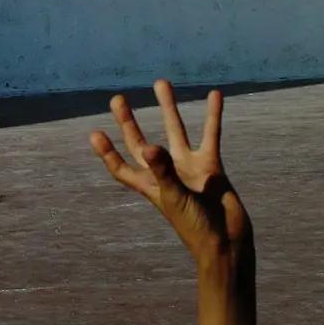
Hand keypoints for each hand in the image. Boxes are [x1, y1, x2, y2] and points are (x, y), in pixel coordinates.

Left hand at [90, 80, 249, 260]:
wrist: (227, 241)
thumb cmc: (195, 227)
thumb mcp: (174, 199)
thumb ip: (163, 172)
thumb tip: (149, 146)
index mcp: (149, 186)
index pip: (121, 168)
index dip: (108, 153)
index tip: (95, 133)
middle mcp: (165, 173)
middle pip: (141, 144)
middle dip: (129, 123)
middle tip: (117, 99)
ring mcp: (188, 168)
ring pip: (175, 131)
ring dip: (168, 108)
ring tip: (161, 83)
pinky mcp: (211, 165)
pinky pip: (210, 134)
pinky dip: (212, 115)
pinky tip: (214, 95)